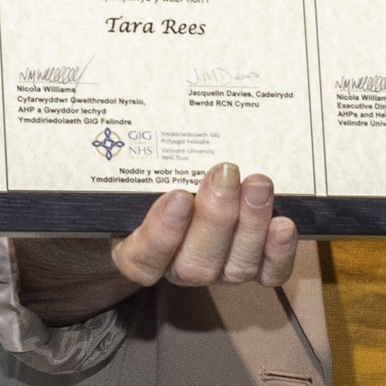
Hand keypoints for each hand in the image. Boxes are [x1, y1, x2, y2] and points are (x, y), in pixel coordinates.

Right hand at [11, 162, 299, 318]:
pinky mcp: (252, 265)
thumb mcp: (120, 173)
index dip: (161, 234)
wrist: (172, 198)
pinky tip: (284, 223)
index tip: (174, 195)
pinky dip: (279, 253)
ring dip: (250, 225)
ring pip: (234, 267)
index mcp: (136, 251)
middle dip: (215, 218)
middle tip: (224, 172)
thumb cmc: (143, 182)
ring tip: (258, 184)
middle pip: (196, 264)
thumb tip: (102, 111)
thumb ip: (116, 159)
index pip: (143, 260)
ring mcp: (217, 268)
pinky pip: (269, 274)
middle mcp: (177, 267)